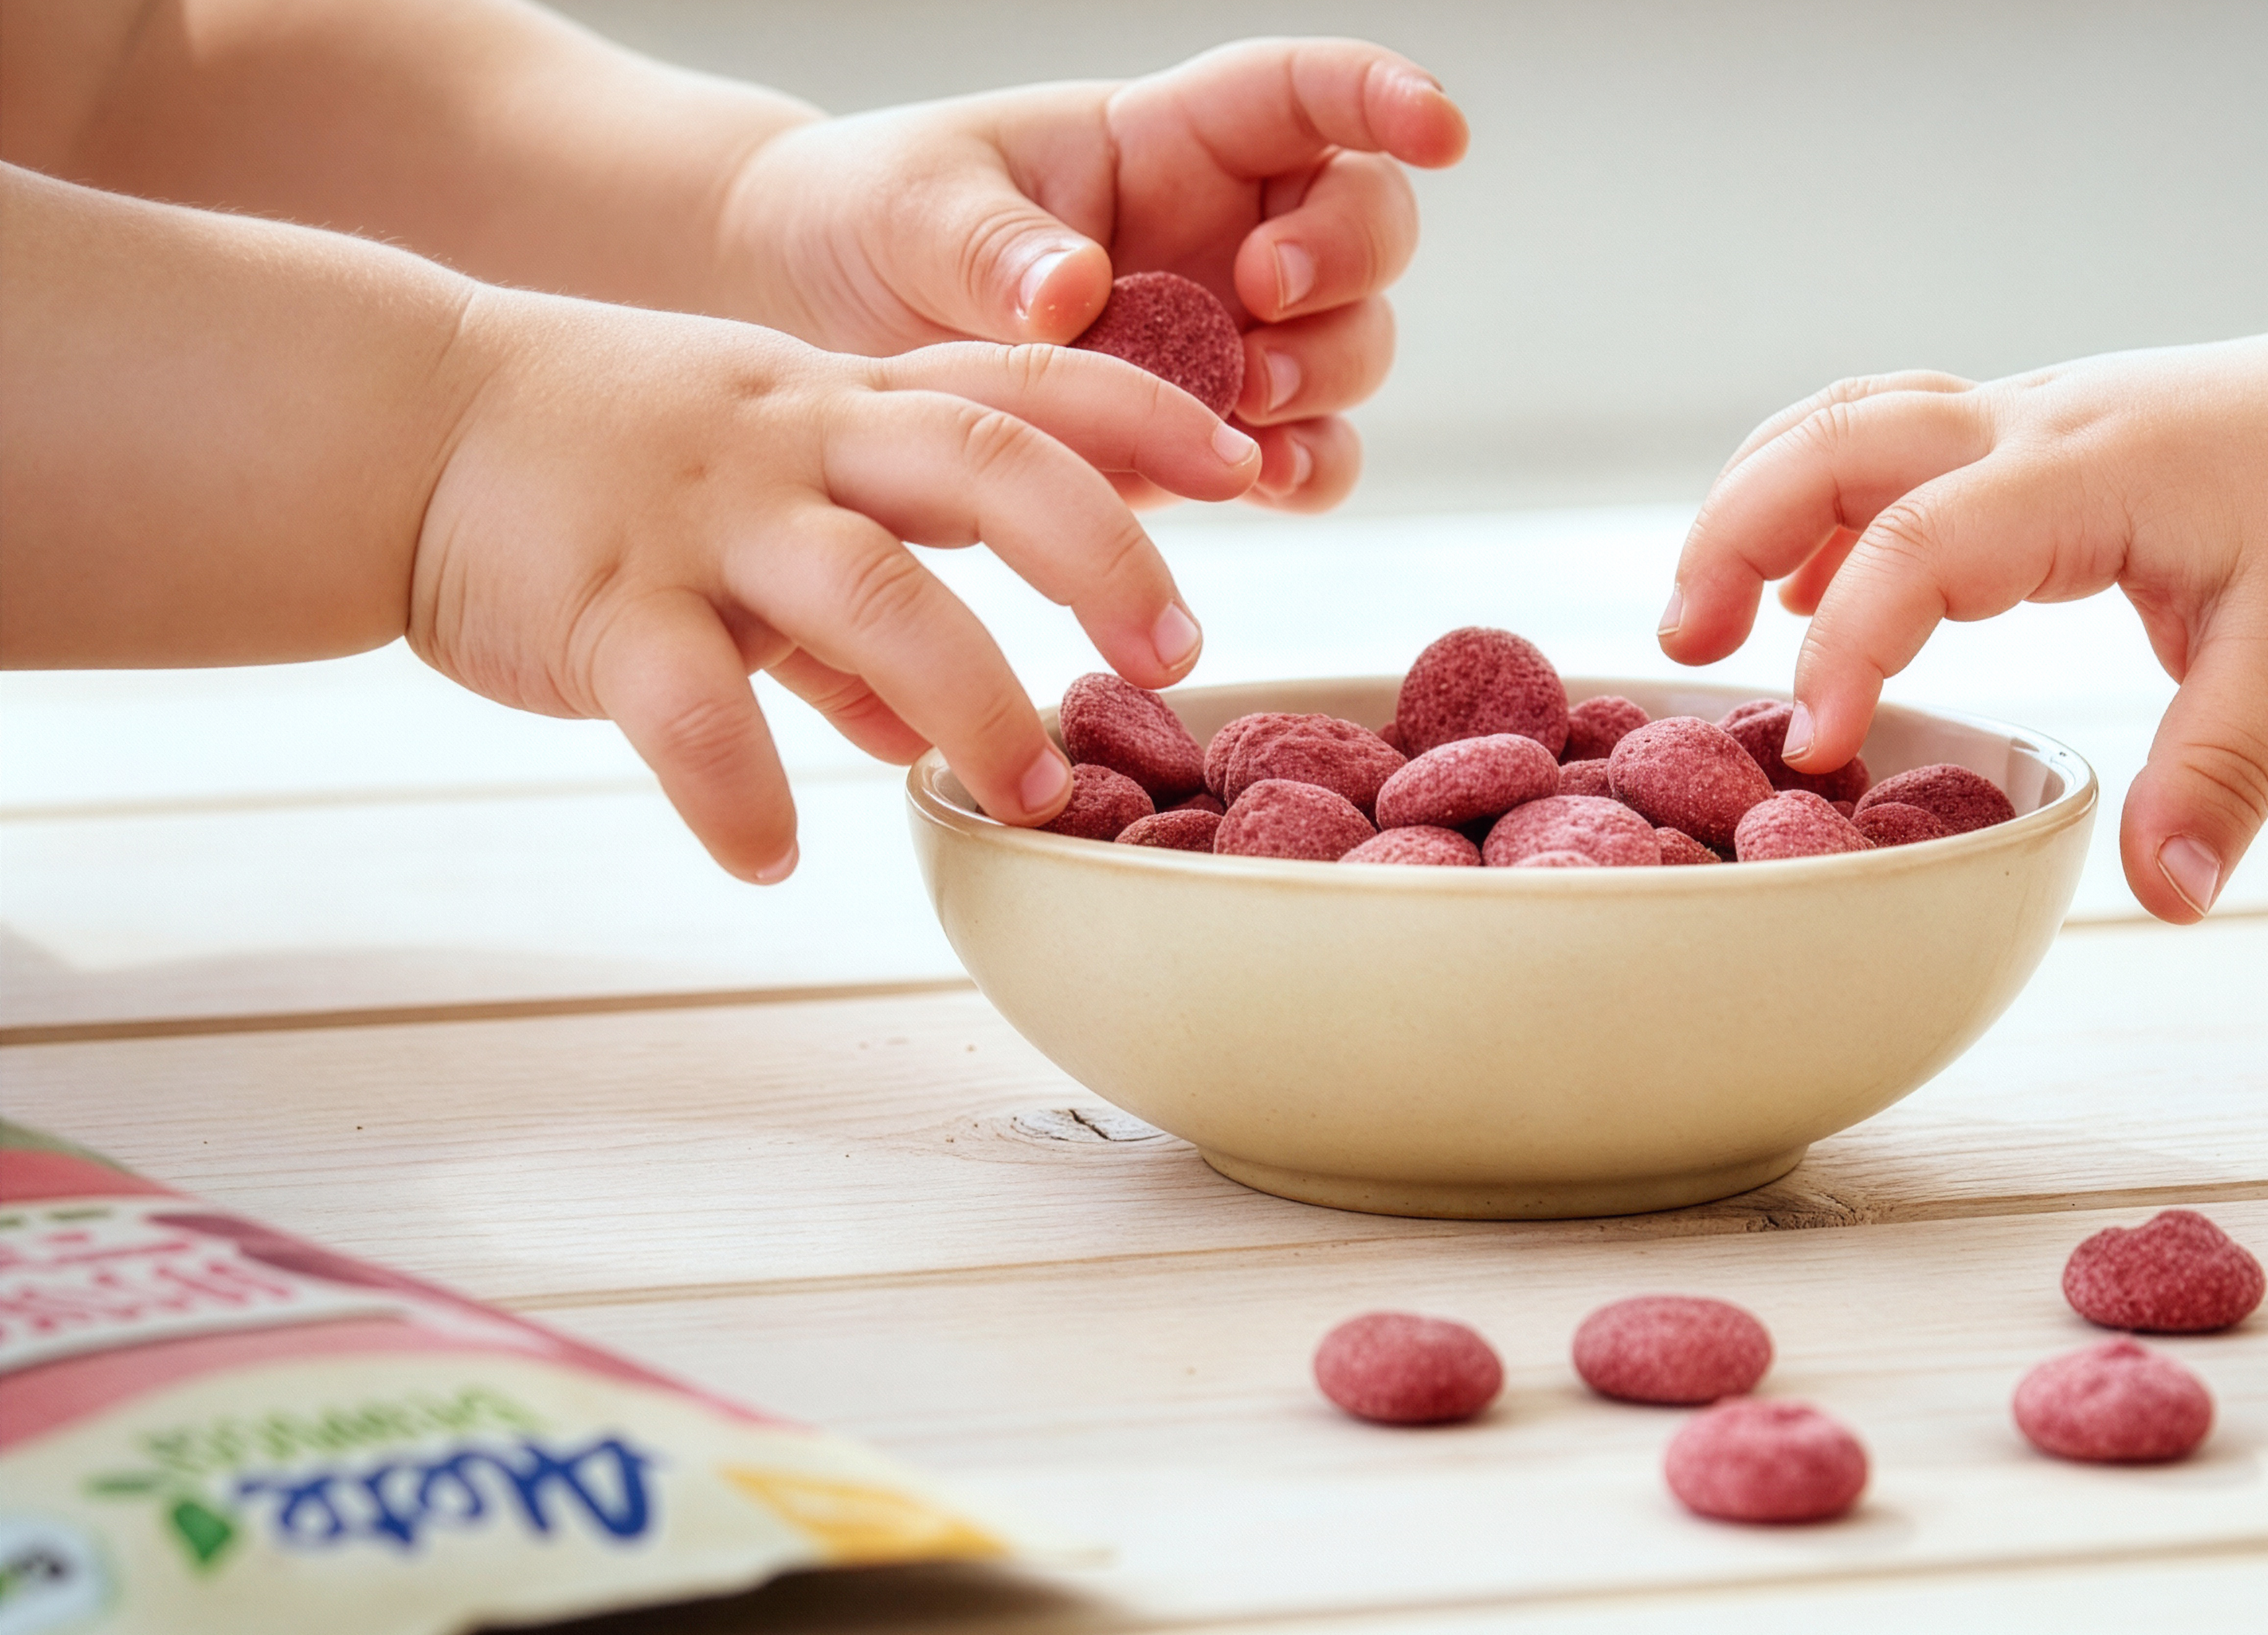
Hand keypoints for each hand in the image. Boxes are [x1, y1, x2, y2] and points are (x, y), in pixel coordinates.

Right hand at [417, 286, 1263, 880]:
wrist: (402, 424)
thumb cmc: (605, 461)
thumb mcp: (756, 491)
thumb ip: (854, 611)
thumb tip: (925, 733)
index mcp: (844, 403)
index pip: (1023, 384)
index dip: (1146, 417)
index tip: (1251, 466)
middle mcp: (793, 441)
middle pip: (982, 462)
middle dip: (1100, 553)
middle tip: (1177, 652)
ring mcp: (700, 517)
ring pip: (870, 591)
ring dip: (968, 700)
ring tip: (1024, 797)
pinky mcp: (603, 603)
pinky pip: (690, 707)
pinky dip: (740, 793)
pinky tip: (770, 859)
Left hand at [711, 39, 1468, 511]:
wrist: (828, 323)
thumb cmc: (874, 222)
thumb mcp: (913, 211)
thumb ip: (992, 249)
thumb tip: (1073, 297)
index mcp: (1168, 138)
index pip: (1305, 94)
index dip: (1386, 98)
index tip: (1441, 131)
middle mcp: (1225, 229)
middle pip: (1365, 227)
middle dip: (1342, 266)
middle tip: (1258, 302)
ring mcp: (1230, 333)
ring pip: (1349, 347)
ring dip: (1321, 379)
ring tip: (1239, 412)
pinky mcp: (1209, 430)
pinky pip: (1305, 453)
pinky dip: (1304, 470)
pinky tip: (1257, 482)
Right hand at [1659, 306, 2267, 922]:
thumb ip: (2226, 776)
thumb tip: (2167, 900)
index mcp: (2090, 469)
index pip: (1919, 541)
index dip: (1850, 647)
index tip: (1811, 752)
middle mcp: (2034, 422)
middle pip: (1835, 441)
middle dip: (1734, 535)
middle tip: (1683, 654)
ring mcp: (2024, 416)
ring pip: (1843, 426)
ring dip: (1757, 511)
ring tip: (1705, 627)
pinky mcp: (2027, 437)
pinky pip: (1888, 448)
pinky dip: (1821, 514)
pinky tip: (1807, 601)